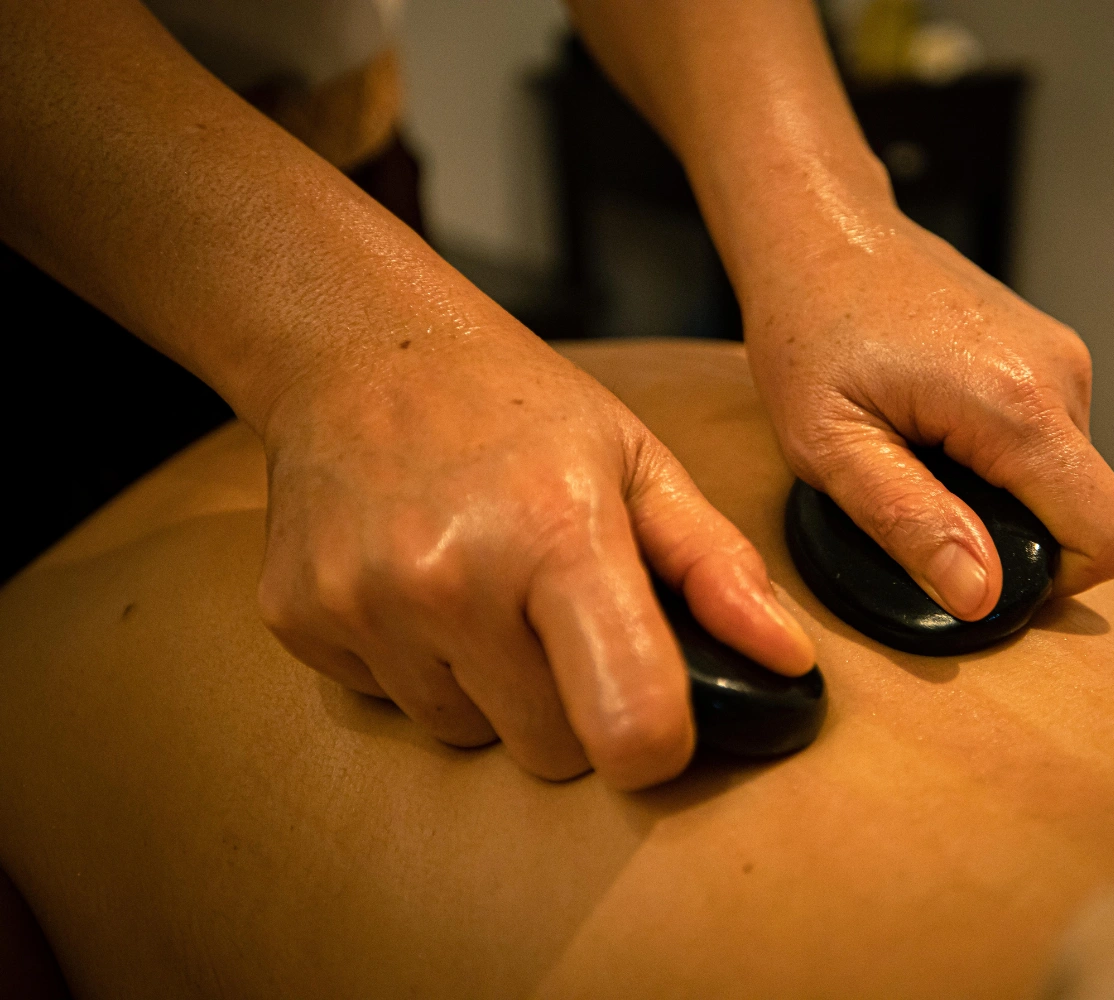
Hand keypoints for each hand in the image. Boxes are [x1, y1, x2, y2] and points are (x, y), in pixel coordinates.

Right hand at [255, 321, 814, 789]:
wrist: (359, 352)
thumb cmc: (519, 407)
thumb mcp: (638, 464)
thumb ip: (718, 567)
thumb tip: (791, 661)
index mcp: (557, 533)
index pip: (625, 723)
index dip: (657, 746)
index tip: (660, 722)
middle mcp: (452, 576)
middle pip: (549, 752)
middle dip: (573, 710)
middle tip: (560, 620)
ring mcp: (364, 602)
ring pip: (465, 736)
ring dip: (490, 691)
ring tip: (483, 589)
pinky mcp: (299, 621)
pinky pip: (388, 707)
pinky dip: (416, 669)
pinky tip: (418, 586)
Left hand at [742, 210, 1113, 617]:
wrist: (820, 231)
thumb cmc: (809, 327)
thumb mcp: (830, 446)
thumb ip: (908, 523)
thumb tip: (980, 594)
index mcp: (1016, 404)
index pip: (1112, 536)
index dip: (1061, 584)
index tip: (984, 577)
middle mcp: (1060, 374)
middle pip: (1090, 511)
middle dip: (1017, 537)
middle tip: (922, 506)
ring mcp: (1059, 356)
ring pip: (1067, 478)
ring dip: (1004, 495)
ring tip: (920, 457)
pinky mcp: (1047, 351)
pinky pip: (1050, 439)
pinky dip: (1001, 458)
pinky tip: (936, 430)